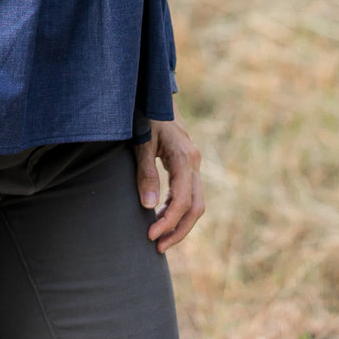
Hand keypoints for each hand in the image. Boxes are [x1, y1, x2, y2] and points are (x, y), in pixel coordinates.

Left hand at [135, 106, 203, 252]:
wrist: (154, 92)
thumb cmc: (146, 114)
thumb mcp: (142, 142)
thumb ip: (146, 173)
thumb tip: (149, 208)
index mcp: (185, 158)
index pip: (183, 201)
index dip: (168, 222)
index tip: (150, 235)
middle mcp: (194, 162)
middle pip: (196, 207)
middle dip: (179, 231)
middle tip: (157, 247)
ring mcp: (193, 163)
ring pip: (195, 202)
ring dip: (179, 223)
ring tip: (159, 238)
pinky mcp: (187, 164)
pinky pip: (189, 193)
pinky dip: (177, 208)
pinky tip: (160, 215)